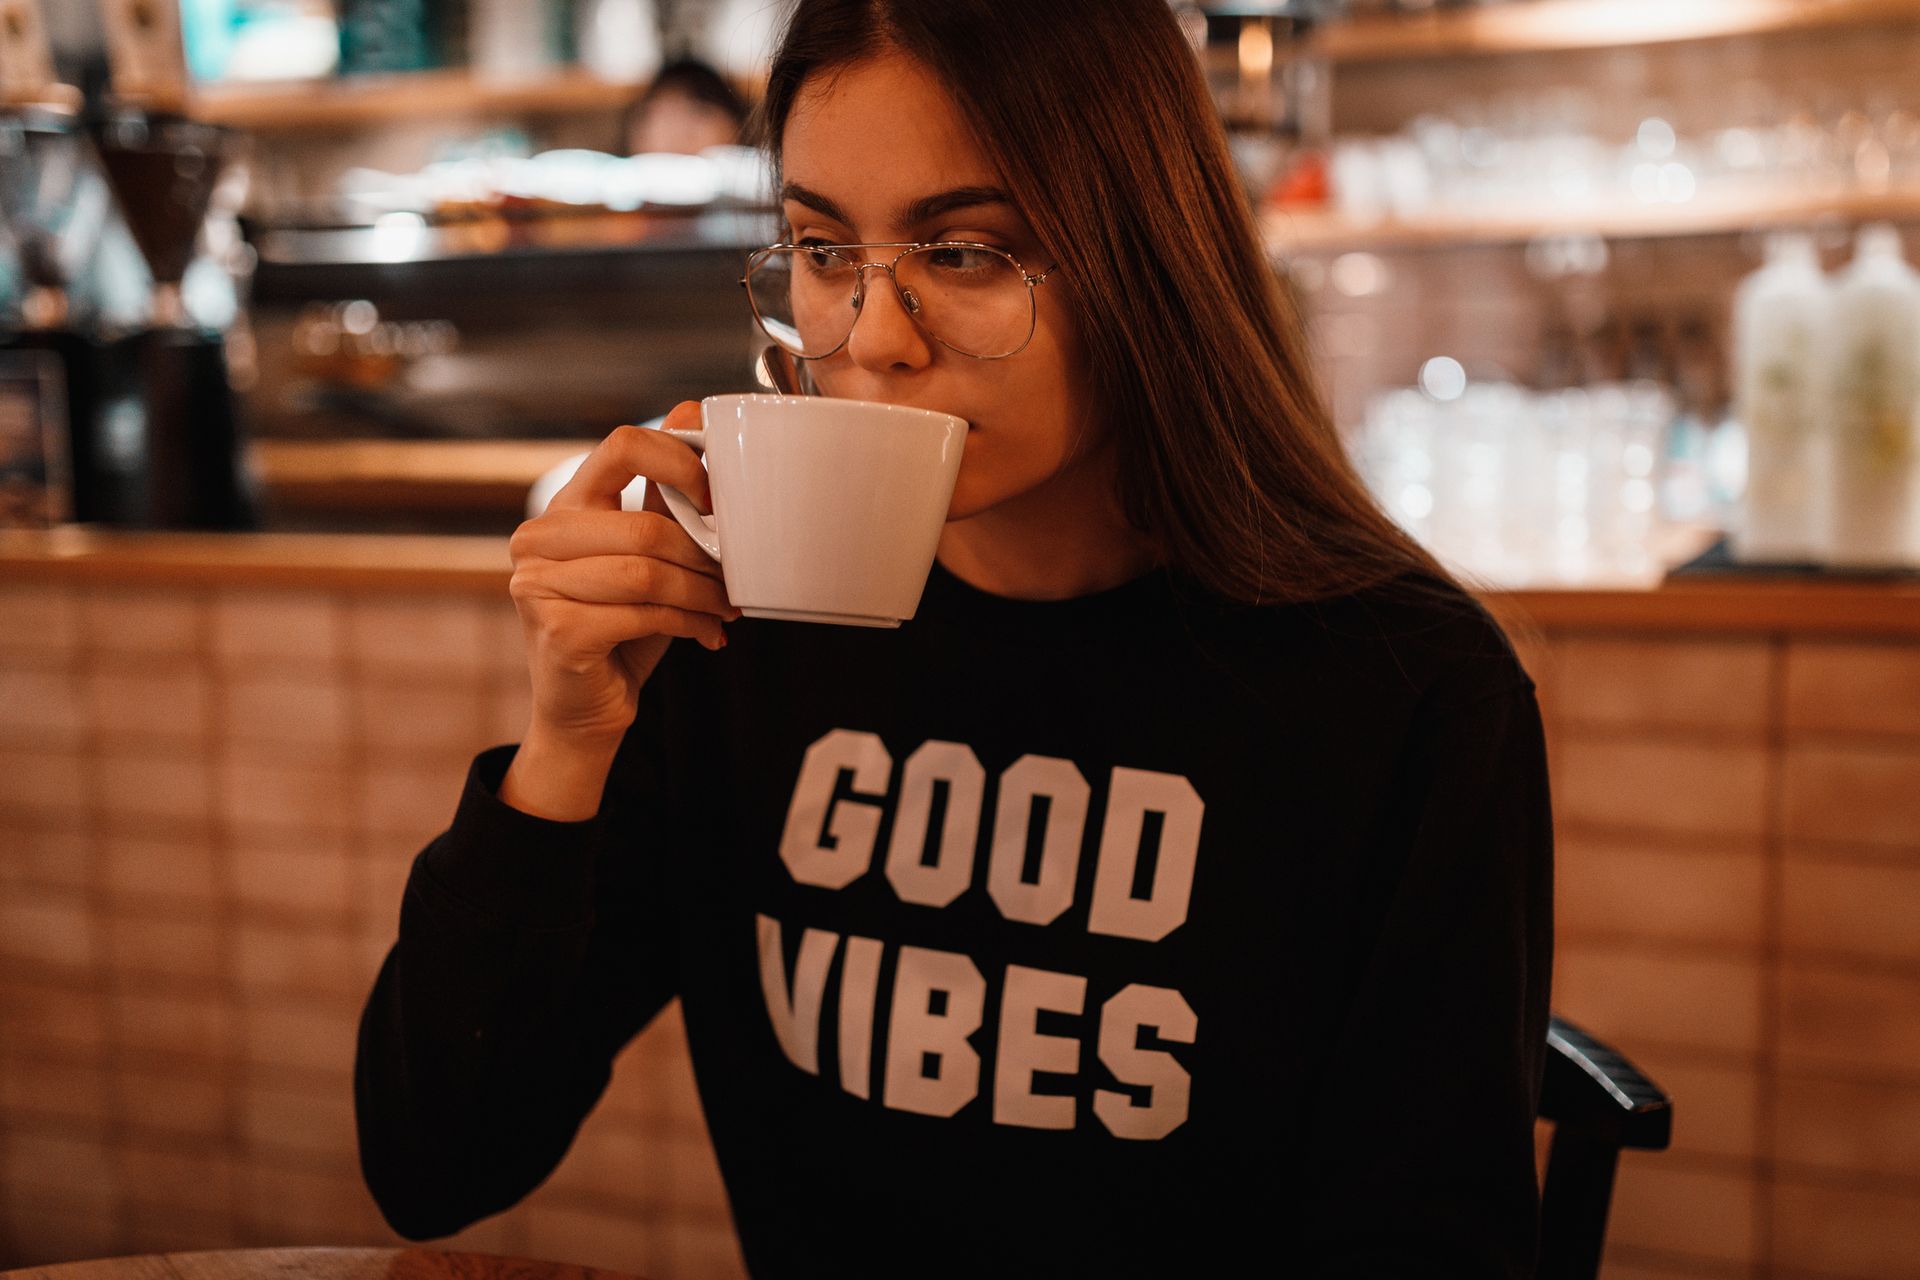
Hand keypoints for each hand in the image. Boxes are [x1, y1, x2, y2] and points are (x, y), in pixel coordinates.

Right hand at [507, 402, 740, 751]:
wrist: (584, 708)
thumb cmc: (619, 627)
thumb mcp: (644, 556)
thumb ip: (663, 499)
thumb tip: (692, 417)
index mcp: (565, 507)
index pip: (623, 445)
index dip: (681, 461)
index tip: (714, 498)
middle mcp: (539, 538)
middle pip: (647, 525)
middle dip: (704, 556)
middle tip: (733, 579)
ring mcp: (538, 585)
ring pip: (649, 573)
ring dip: (702, 595)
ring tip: (724, 609)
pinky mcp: (558, 630)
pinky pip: (644, 614)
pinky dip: (688, 624)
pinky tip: (705, 634)